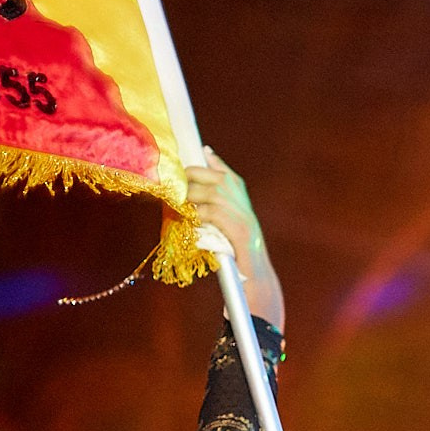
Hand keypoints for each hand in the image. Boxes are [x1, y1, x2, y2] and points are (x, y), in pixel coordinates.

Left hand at [185, 150, 282, 327]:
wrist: (255, 280)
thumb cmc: (234, 256)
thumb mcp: (223, 229)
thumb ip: (210, 211)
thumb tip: (186, 196)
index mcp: (243, 203)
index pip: (227, 174)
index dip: (212, 162)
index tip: (201, 150)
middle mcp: (245, 205)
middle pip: (215, 179)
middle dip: (192, 178)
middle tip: (174, 186)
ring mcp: (244, 216)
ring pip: (211, 194)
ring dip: (190, 197)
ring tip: (175, 203)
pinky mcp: (240, 230)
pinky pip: (212, 214)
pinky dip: (196, 216)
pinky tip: (188, 220)